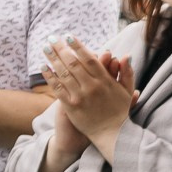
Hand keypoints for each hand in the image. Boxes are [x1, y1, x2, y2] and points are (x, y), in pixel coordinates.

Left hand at [43, 38, 134, 155]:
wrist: (111, 134)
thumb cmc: (119, 111)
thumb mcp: (127, 91)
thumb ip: (127, 73)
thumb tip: (126, 56)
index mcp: (105, 81)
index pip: (90, 59)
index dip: (78, 47)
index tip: (69, 36)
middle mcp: (91, 87)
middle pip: (73, 63)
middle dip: (61, 49)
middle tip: (52, 38)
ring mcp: (80, 96)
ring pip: (63, 73)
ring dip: (53, 59)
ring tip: (45, 48)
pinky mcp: (71, 106)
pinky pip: (58, 88)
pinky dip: (50, 77)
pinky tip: (44, 67)